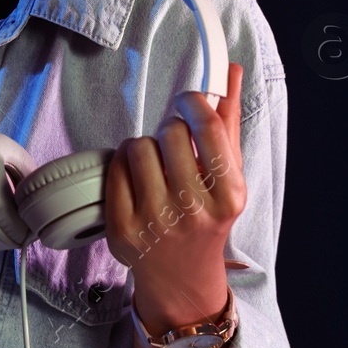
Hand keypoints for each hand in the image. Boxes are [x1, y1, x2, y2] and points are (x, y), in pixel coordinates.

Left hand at [105, 62, 245, 331]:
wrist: (182, 276)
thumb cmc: (208, 215)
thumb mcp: (229, 175)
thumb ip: (230, 122)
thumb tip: (232, 71)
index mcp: (228, 196)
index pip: (208, 128)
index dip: (194, 102)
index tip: (188, 101)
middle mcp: (193, 210)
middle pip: (170, 132)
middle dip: (171, 129)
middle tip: (174, 145)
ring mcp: (155, 221)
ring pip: (138, 146)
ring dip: (145, 146)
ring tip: (156, 165)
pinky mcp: (123, 228)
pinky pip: (115, 167)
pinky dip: (123, 164)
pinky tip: (137, 179)